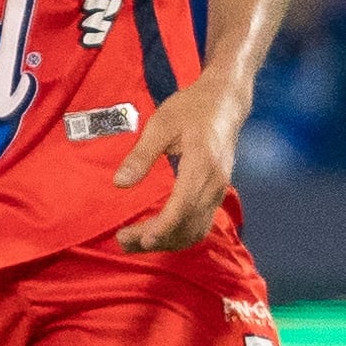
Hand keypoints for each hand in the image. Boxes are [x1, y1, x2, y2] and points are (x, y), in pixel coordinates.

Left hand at [112, 86, 241, 251]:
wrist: (225, 103)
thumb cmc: (191, 108)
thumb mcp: (161, 124)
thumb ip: (141, 155)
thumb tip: (120, 183)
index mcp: (201, 164)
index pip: (183, 207)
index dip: (163, 228)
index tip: (141, 239)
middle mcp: (214, 183)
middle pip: (188, 224)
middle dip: (157, 240)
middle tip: (123, 240)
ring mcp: (219, 190)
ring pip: (196, 229)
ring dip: (167, 242)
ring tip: (135, 242)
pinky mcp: (217, 193)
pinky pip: (201, 223)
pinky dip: (180, 235)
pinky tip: (159, 235)